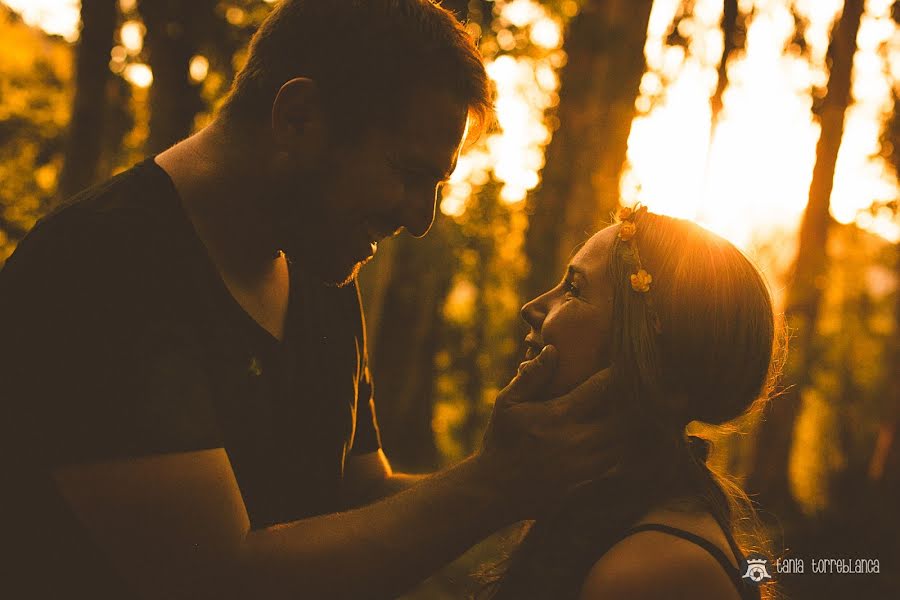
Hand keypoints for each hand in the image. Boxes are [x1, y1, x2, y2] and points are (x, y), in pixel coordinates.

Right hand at [476, 345, 621, 519]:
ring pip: (629, 440)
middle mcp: (578, 441)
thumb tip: (554, 349)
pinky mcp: (591, 482)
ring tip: (638, 406)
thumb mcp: (507, 403)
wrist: (495, 489)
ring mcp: (587, 465)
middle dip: (637, 399)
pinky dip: (626, 444)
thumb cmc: (501, 439)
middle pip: (628, 415)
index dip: (619, 372)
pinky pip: (620, 460)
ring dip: (634, 423)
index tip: (628, 361)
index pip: (603, 387)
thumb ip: (532, 376)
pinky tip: (624, 432)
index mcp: (559, 416)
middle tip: (642, 384)